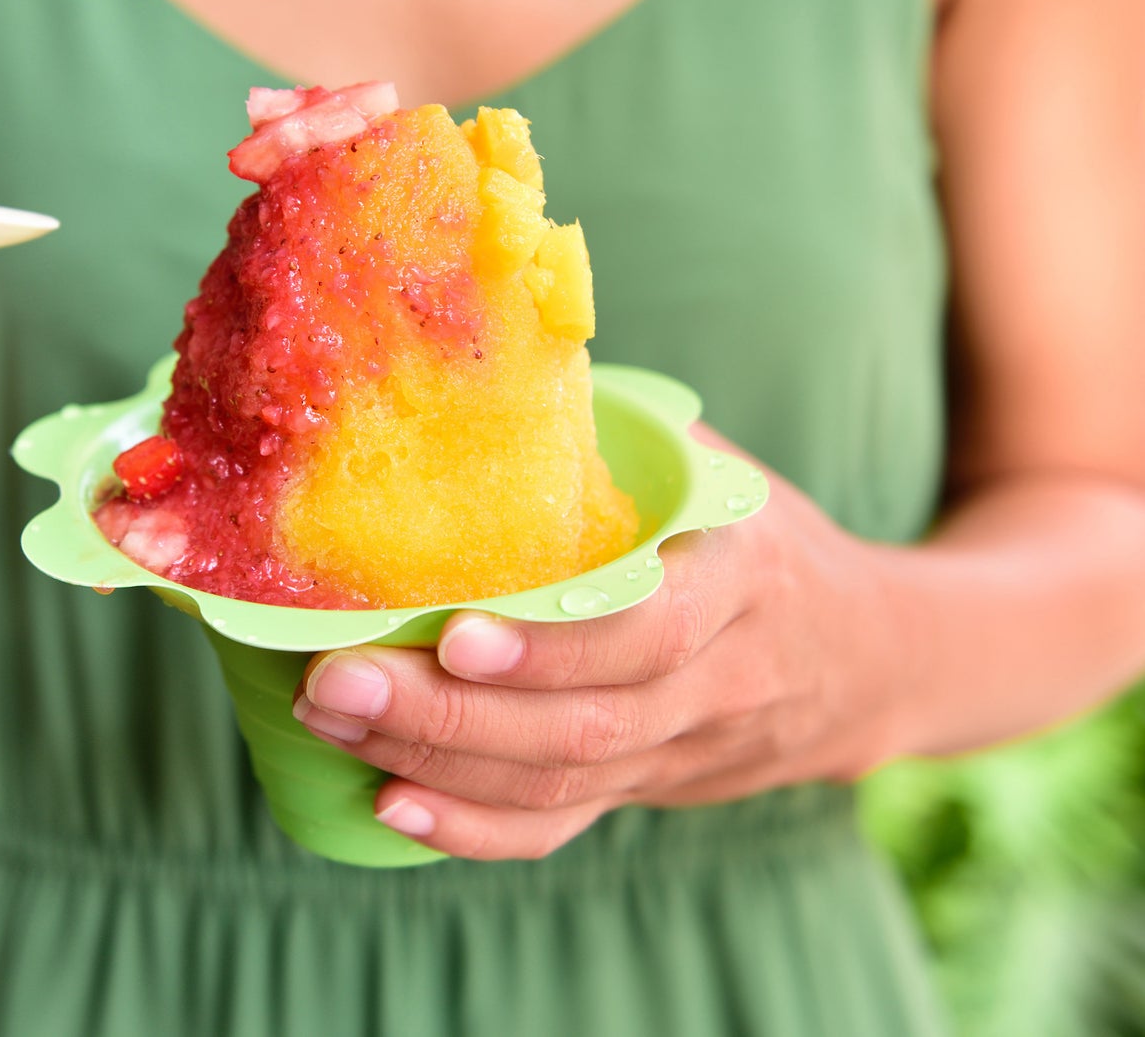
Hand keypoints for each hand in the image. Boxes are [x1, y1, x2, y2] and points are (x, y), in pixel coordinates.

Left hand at [293, 456, 909, 859]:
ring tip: (332, 720)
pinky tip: (390, 803)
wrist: (866, 659)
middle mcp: (719, 680)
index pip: (648, 630)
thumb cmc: (765, 541)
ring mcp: (685, 751)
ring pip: (564, 780)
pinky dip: (476, 828)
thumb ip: (622, 442)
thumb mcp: (720, 476)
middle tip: (333, 681)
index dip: (553, 645)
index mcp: (741, 579)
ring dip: (438, 761)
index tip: (451, 633)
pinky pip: (565, 825)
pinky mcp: (649, 791)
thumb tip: (489, 369)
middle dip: (449, 714)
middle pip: (586, 724)